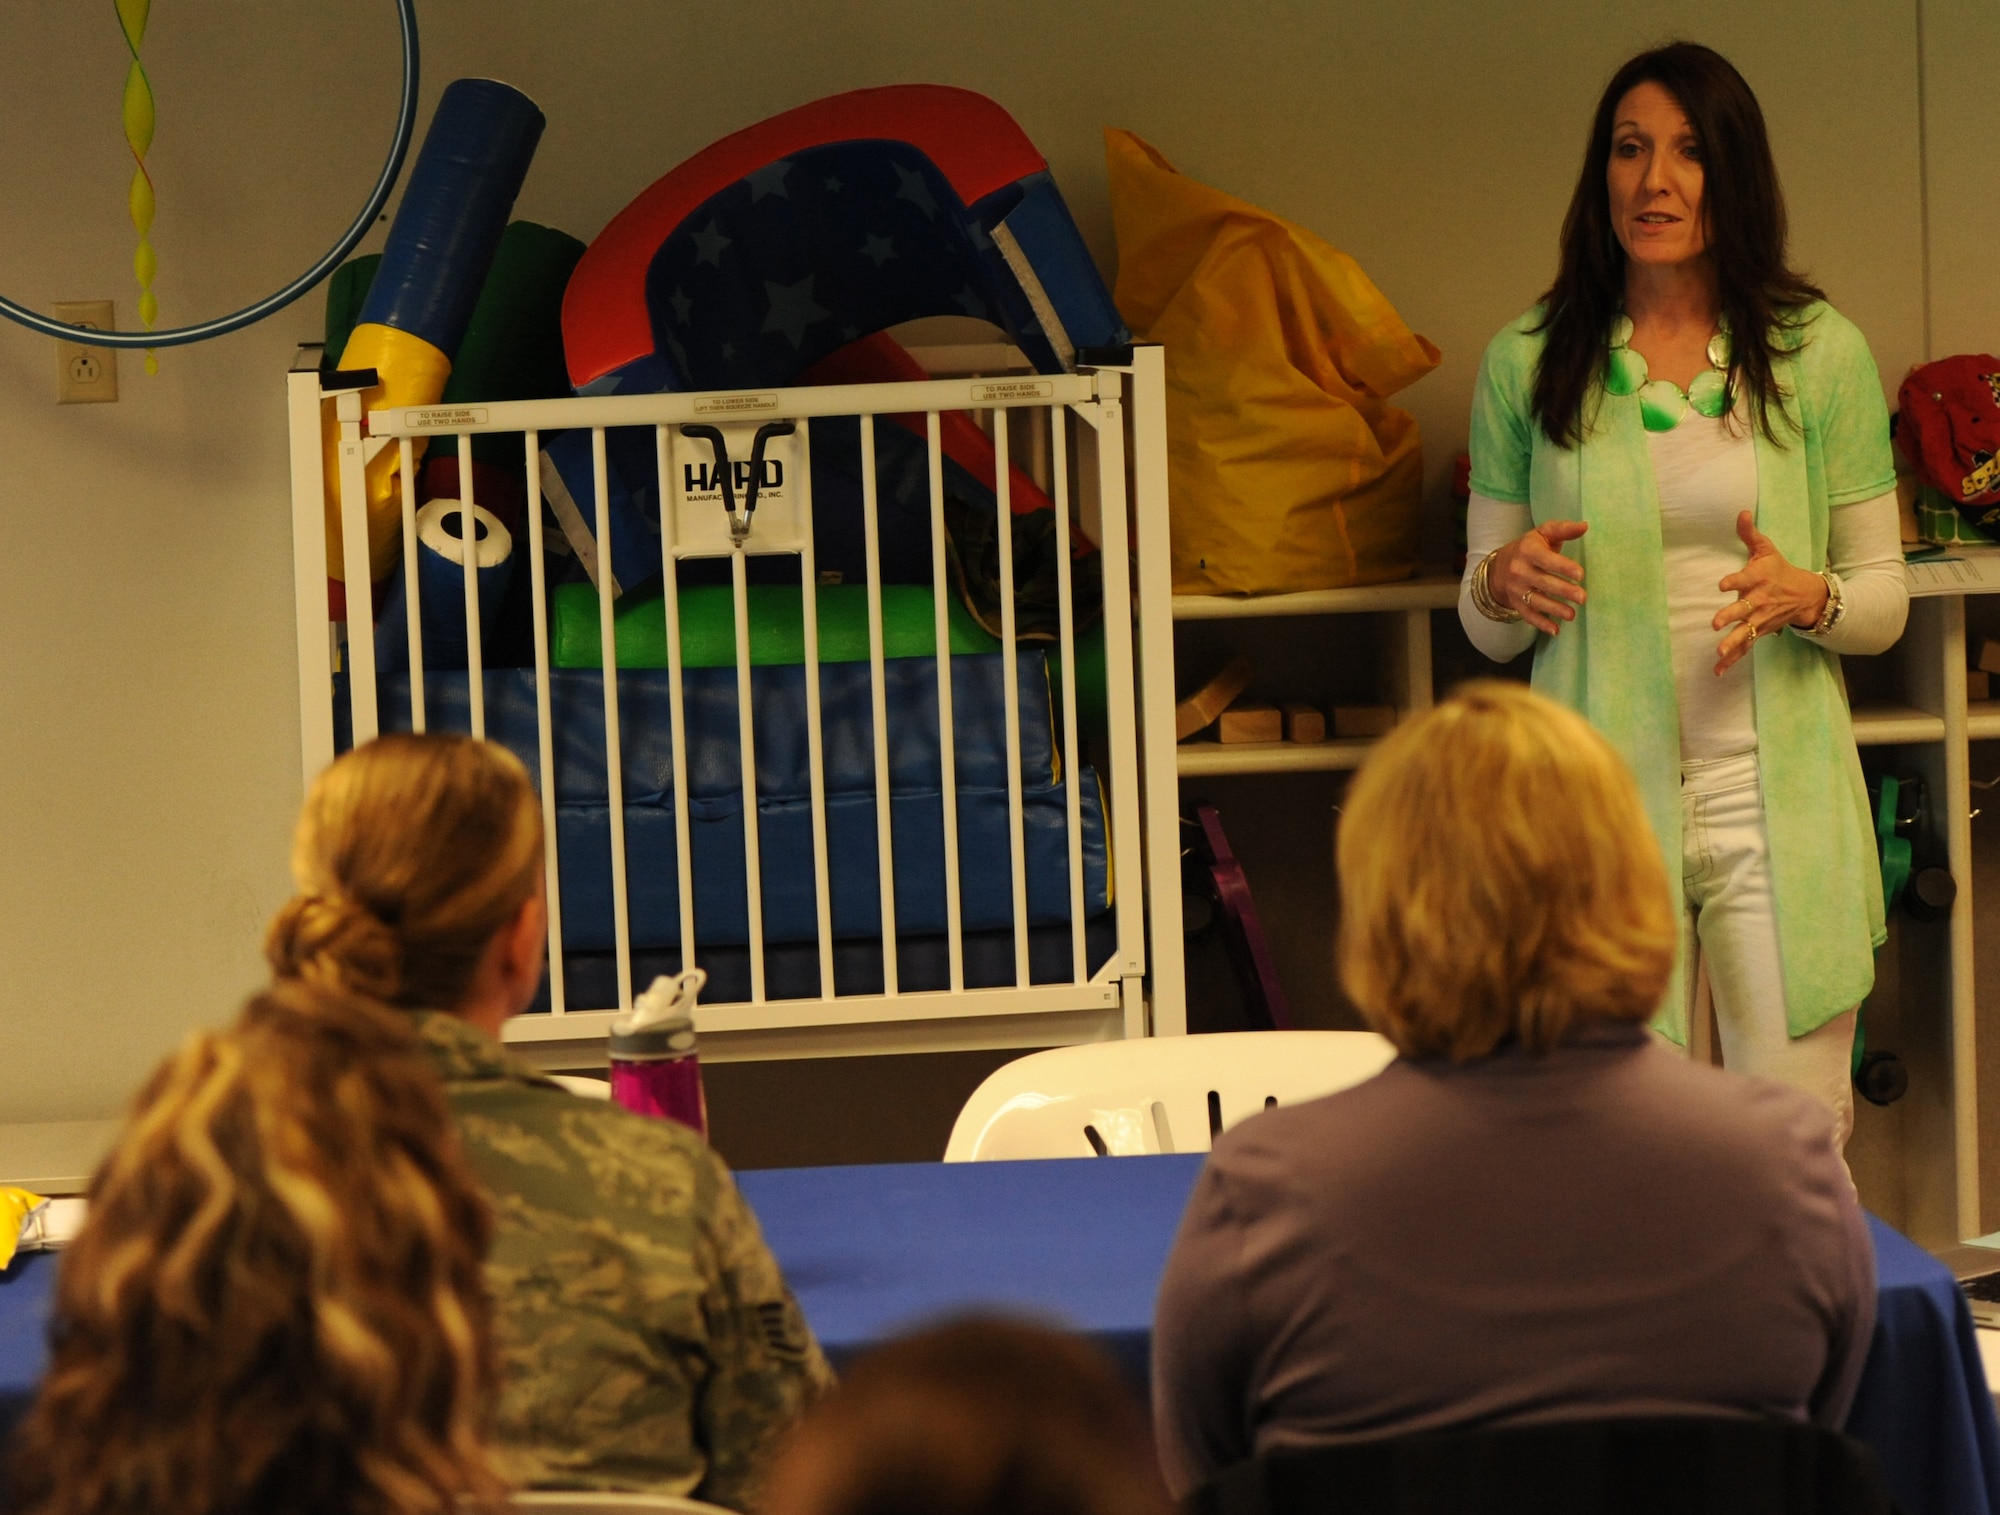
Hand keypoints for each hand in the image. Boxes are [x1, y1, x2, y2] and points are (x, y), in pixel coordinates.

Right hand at [1488, 520, 1587, 635]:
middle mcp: (1519, 570)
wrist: (1499, 566)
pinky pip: (1528, 615)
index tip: (1580, 575)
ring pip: (1536, 601)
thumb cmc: (1530, 547)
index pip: (1546, 559)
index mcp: (1527, 550)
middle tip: (1583, 598)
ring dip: (1555, 609)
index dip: (1563, 567)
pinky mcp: (1516, 602)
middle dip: (1564, 591)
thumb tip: (1585, 526)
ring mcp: (1516, 588)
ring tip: (1572, 615)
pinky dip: (1541, 623)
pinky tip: (1556, 630)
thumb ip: (1563, 530)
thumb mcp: (1543, 534)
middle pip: (1543, 582)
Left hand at [1712, 512, 1828, 673]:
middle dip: (1731, 616)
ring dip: (1733, 643)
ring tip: (1719, 652)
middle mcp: (1759, 600)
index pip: (1745, 578)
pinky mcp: (1758, 632)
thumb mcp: (1766, 550)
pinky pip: (1745, 647)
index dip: (1734, 581)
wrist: (1806, 595)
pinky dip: (1733, 660)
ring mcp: (1760, 619)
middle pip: (1744, 609)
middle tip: (1716, 623)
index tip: (1722, 584)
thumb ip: (1749, 534)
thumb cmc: (1778, 570)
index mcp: (1759, 578)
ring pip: (1745, 632)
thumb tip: (1741, 512)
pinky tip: (1717, 672)